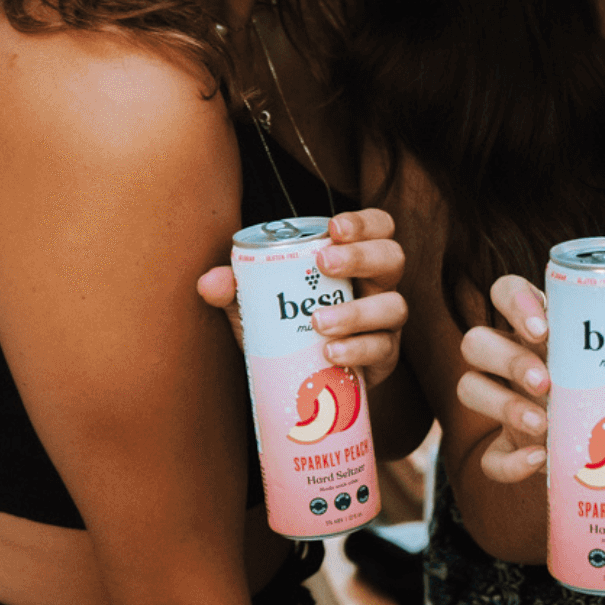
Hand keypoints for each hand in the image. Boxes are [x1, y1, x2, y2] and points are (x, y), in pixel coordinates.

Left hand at [196, 210, 408, 385]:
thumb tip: (209, 282)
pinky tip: (330, 352)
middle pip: (393, 258)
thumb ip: (232, 290)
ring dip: (357, 311)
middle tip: (324, 264)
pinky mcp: (383, 359)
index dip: (364, 223)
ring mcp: (385, 324)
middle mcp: (378, 286)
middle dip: (361, 257)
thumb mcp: (255, 306)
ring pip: (394, 307)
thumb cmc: (282, 329)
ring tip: (318, 322)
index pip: (378, 228)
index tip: (334, 228)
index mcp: (354, 260)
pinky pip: (383, 349)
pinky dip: (358, 348)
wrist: (295, 381)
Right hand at [458, 275, 604, 486]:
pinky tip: (539, 461)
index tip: (543, 328)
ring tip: (543, 423)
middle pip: (477, 342)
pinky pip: (490, 457)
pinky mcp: (509, 448)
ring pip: (469, 388)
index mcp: (544, 327)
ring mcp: (506, 403)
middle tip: (546, 381)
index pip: (506, 293)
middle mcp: (515, 359)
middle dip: (506, 359)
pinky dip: (509, 462)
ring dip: (500, 404)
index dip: (514, 302)